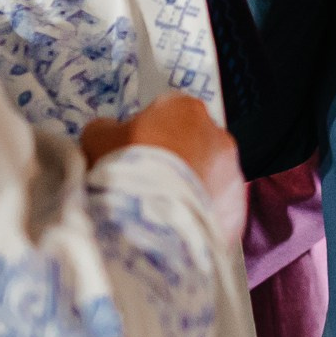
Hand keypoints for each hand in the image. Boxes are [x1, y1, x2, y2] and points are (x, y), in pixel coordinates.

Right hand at [81, 95, 244, 249]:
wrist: (153, 221)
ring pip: (208, 178)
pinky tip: (177, 227)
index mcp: (186, 109)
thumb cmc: (126, 168)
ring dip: (190, 189)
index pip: (169, 114)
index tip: (134, 154)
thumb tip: (109, 132)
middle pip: (193, 144)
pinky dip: (200, 216)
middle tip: (148, 184)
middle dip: (175, 161)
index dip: (149, 133)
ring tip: (162, 211)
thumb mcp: (98, 138)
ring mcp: (232, 173)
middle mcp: (218, 135)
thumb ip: (106, 130)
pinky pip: (216, 209)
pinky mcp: (237, 208)